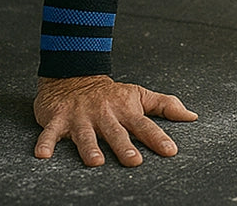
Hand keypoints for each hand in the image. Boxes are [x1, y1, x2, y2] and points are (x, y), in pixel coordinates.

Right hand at [34, 76, 197, 166]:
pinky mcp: (58, 119)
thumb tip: (193, 117)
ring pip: (85, 134)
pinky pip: (51, 132)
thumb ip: (165, 106)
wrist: (73, 75)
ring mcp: (81, 116)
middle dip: (124, 146)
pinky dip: (46, 142)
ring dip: (89, 147)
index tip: (171, 151)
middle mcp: (104, 114)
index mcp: (125, 110)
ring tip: (95, 162)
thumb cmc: (111, 94)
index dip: (158, 138)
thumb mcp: (139, 95)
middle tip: (134, 161)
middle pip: (116, 132)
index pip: (144, 125)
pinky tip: (43, 156)